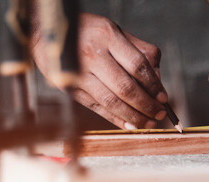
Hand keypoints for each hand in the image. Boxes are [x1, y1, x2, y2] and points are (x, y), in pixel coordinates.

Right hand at [31, 13, 166, 128]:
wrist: (44, 32)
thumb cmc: (87, 32)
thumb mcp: (116, 31)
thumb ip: (140, 51)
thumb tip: (157, 78)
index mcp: (107, 36)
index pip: (138, 66)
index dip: (153, 85)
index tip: (164, 97)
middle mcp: (92, 55)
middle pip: (126, 87)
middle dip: (147, 105)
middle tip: (159, 114)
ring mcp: (78, 73)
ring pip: (111, 101)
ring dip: (133, 116)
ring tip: (148, 123)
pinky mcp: (69, 88)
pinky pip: (96, 107)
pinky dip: (115, 119)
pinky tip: (129, 124)